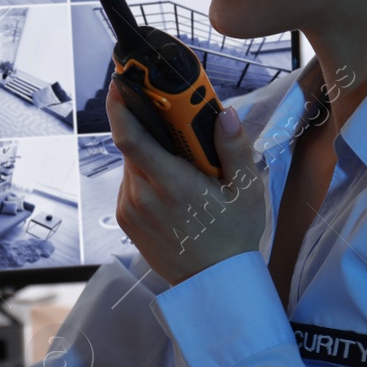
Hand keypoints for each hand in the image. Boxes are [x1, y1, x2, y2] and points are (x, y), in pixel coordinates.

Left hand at [105, 80, 265, 283]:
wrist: (213, 282)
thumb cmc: (232, 236)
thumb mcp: (246, 191)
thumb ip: (235, 149)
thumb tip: (225, 115)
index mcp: (171, 185)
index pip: (130, 139)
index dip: (120, 107)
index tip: (120, 83)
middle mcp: (142, 196)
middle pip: (132, 145)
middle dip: (147, 125)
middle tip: (169, 115)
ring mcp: (129, 208)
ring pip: (131, 163)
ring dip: (149, 152)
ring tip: (179, 157)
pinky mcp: (125, 217)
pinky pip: (130, 182)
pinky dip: (145, 172)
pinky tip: (170, 180)